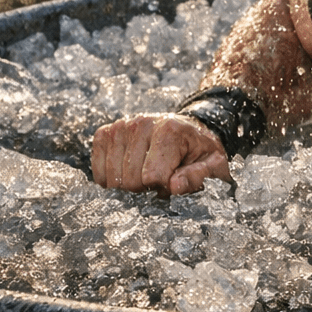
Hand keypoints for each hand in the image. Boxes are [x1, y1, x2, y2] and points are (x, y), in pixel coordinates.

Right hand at [91, 113, 229, 194]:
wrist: (188, 129)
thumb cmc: (199, 150)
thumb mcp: (213, 164)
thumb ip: (199, 176)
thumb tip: (174, 186)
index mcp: (170, 129)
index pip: (152, 177)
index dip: (164, 187)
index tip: (174, 179)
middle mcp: (142, 123)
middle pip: (129, 180)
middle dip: (146, 188)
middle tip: (160, 177)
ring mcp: (121, 127)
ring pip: (112, 179)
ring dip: (129, 184)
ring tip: (146, 171)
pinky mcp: (106, 133)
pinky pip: (98, 171)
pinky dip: (112, 178)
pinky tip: (129, 170)